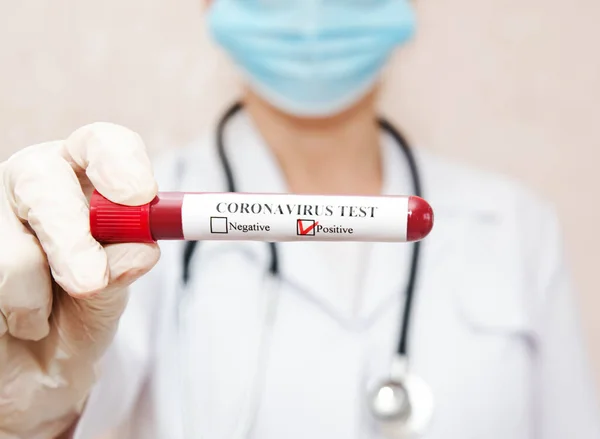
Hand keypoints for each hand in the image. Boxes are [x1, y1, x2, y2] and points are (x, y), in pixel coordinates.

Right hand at [0, 123, 160, 437]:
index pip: (101, 145)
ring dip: (34, 296)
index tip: (138, 194)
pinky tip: (14, 319)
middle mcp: (33, 185)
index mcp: (82, 181)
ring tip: (43, 319)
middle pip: (40, 177)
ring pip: (11, 244)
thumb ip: (121, 271)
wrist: (33, 370)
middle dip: (69, 234)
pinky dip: (13, 311)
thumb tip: (142, 248)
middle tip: (88, 283)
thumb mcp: (108, 300)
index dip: (118, 160)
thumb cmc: (77, 321)